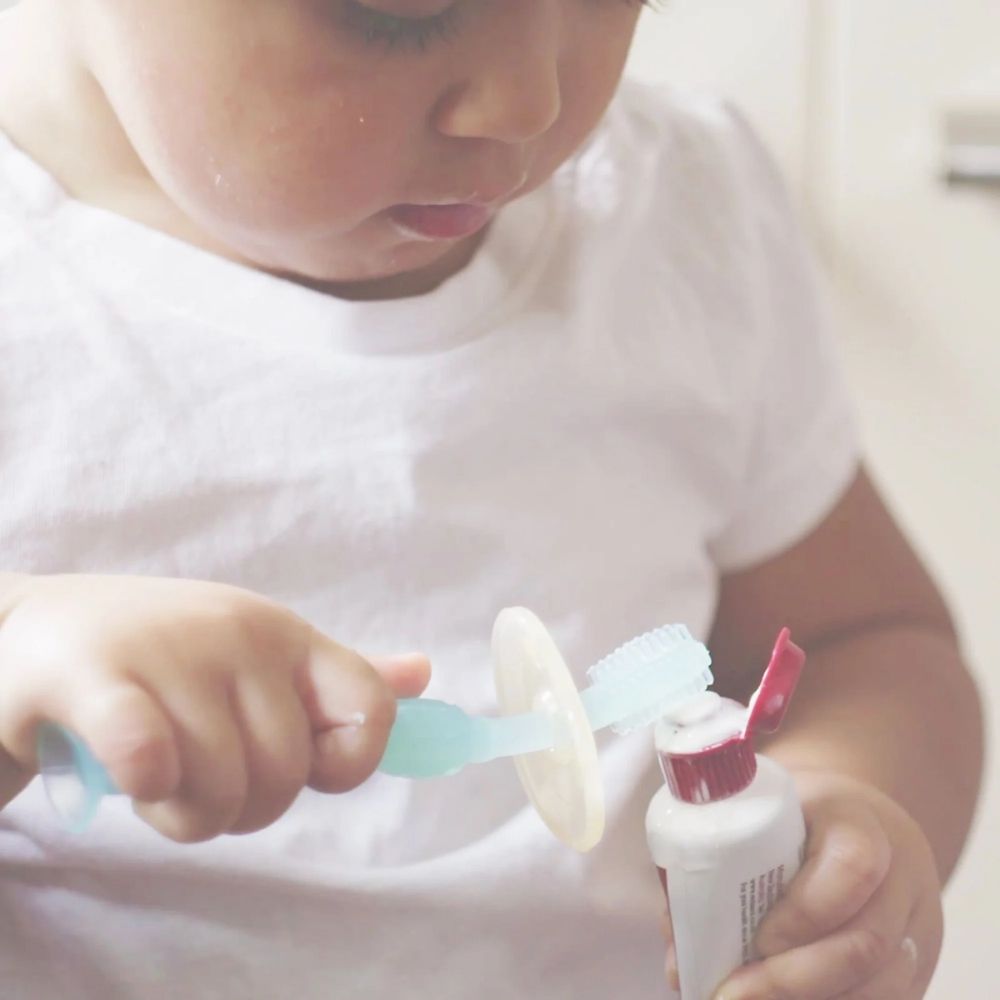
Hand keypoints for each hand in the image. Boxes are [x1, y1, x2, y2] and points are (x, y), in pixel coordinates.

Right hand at [0, 574, 429, 840]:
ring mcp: (171, 649)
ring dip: (183, 814)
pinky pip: (151, 756)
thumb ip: (335, 681)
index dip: (344, 767)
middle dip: (241, 807)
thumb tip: (423, 675)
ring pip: (221, 788)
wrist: (33, 631)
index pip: (371, 713)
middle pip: (286, 775)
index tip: (298, 767)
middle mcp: (240, 634)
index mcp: (288, 636)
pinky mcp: (94, 675)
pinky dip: (147, 785)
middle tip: (195, 780)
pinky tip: (131, 773)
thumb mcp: (257, 661)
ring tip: (152, 779)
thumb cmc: (160, 660)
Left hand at [711, 770, 942, 998]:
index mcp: (858, 822)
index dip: (806, 911)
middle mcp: (901, 879)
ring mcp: (916, 931)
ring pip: (880, 990)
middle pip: (867, 944)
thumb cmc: (792, 819)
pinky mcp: (917, 974)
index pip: (853, 867)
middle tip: (730, 996)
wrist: (855, 822)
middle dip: (792, 981)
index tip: (757, 937)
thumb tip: (679, 961)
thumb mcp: (758, 814)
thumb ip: (715, 870)